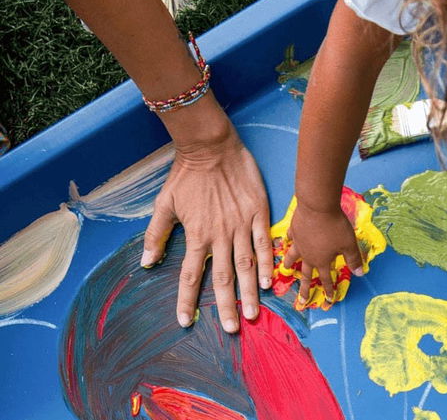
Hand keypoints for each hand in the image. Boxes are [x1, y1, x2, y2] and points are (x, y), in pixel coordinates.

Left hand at [141, 125, 272, 332]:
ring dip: (251, 292)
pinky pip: (264, 243)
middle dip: (227, 306)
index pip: (189, 275)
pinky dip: (268, 263)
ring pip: (246, 265)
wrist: (211, 147)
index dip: (187, 300)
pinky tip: (271, 281)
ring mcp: (241, 225)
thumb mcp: (164, 203)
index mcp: (196, 235)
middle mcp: (220, 235)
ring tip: (255, 313)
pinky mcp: (258, 213)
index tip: (186, 322)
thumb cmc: (186, 174)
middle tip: (234, 328)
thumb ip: (156, 235)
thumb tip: (147, 262)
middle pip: (223, 278)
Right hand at [282, 201, 363, 305]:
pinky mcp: (294, 230)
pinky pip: (290, 238)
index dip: (329, 289)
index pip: (326, 279)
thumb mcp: (349, 244)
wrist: (317, 206)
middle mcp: (308, 255)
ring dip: (290, 264)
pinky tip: (287, 240)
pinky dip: (289, 240)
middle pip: (306, 275)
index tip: (329, 300)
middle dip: (305, 289)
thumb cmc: (335, 226)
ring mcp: (299, 243)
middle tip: (300, 302)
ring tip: (286, 269)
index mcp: (322, 261)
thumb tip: (360, 274)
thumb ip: (353, 260)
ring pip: (293, 257)